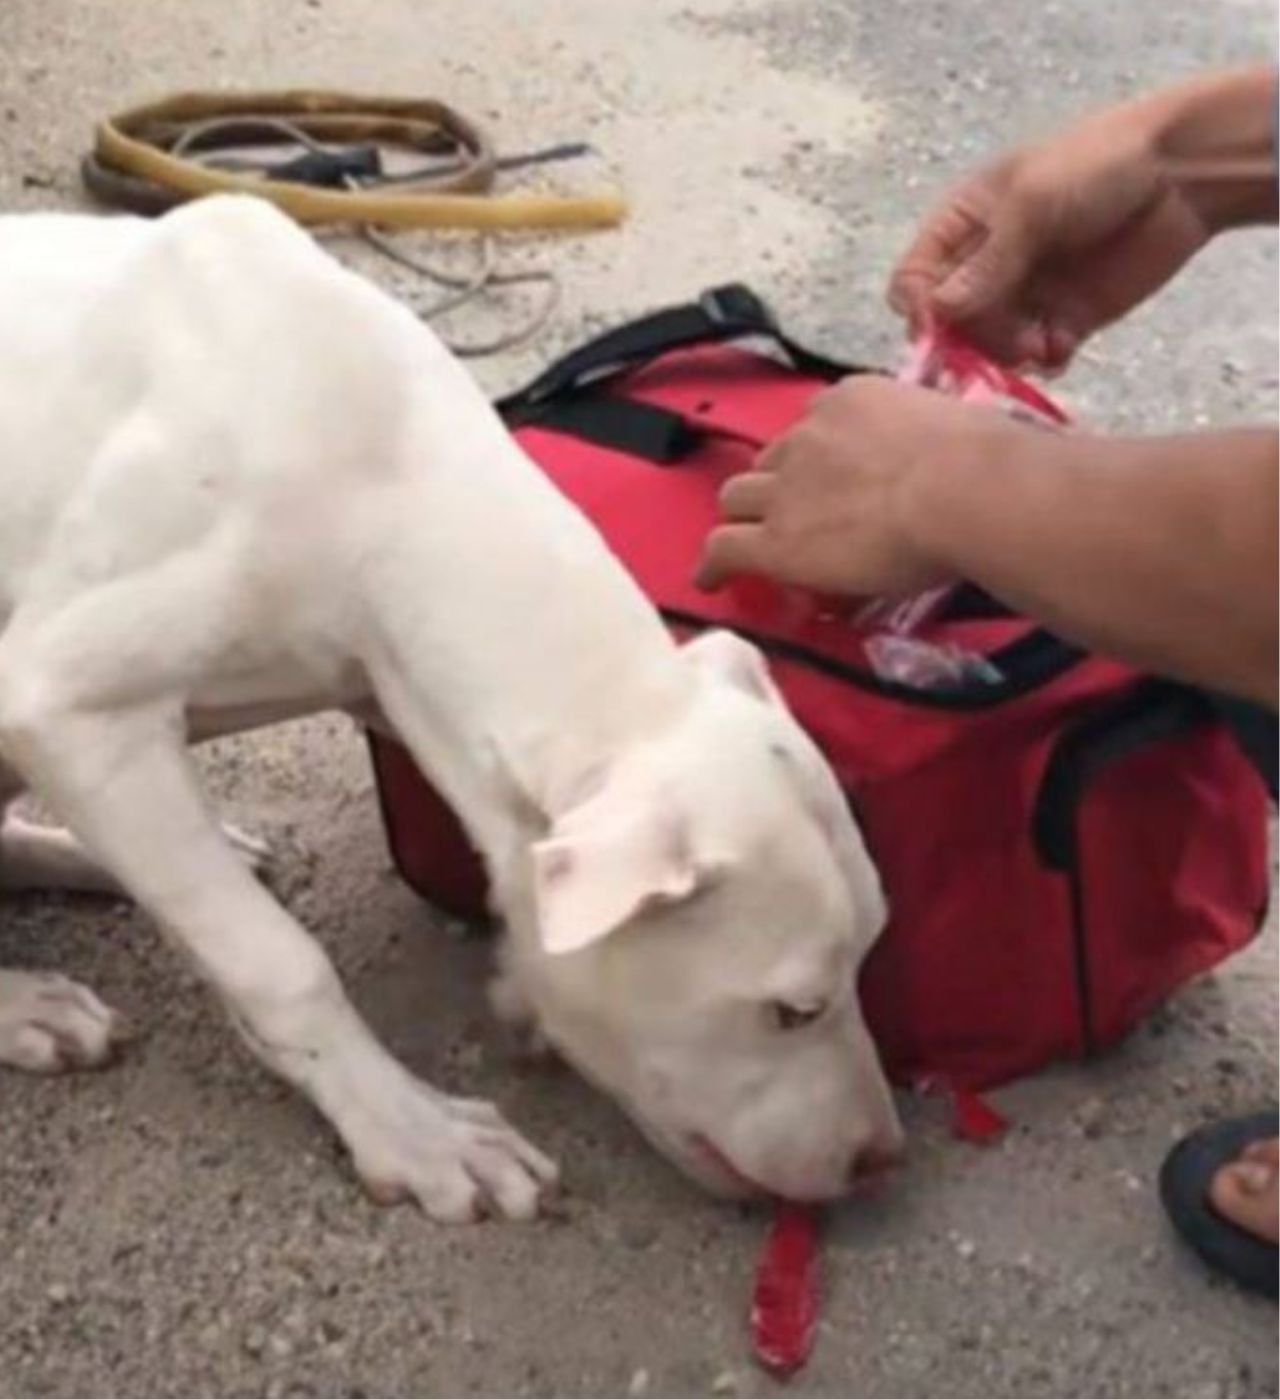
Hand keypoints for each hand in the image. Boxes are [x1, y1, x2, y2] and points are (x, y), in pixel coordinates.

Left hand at [696, 376, 1033, 596]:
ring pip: (737, 498)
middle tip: (792, 512)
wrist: (962, 488)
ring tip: (750, 543)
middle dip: (774, 483)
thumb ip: (934, 440)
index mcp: (851, 399)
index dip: (816, 455)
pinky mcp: (776, 540)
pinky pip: (724, 548)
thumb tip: (960, 456)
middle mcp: (808, 434)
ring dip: (745, 517)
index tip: (828, 475)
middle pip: (769, 459)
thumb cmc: (983, 460)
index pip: (816, 425)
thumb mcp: (953, 428)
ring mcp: (786, 488)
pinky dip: (713, 564)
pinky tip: (710, 580)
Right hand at [888, 102, 1212, 368]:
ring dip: (1006, 355)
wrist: (1184, 171)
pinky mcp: (1064, 319)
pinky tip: (1061, 348)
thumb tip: (937, 314)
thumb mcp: (1031, 204)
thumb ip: (986, 264)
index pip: (914, 280)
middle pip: (950, 324)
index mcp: (962, 225)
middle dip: (970, 340)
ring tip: (1040, 346)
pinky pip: (1036, 357)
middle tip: (1009, 339)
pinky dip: (1043, 361)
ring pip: (989, 347)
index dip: (920, 308)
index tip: (940, 326)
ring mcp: (1025, 295)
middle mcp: (985, 265)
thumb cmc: (1096, 164)